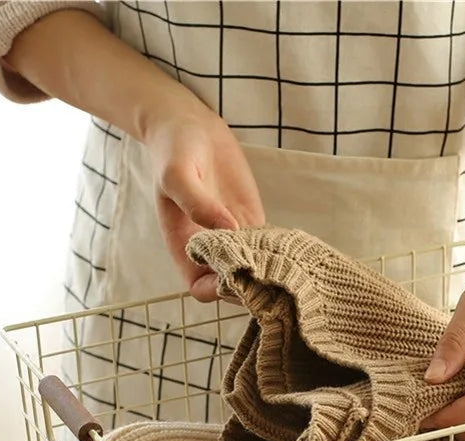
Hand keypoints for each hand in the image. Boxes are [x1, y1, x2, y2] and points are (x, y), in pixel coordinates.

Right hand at [145, 110, 265, 300]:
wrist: (190, 126)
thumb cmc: (174, 151)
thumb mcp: (178, 175)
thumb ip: (197, 203)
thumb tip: (229, 230)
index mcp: (184, 246)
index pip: (200, 287)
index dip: (216, 290)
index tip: (235, 274)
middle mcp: (210, 249)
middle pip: (232, 286)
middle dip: (249, 284)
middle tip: (269, 269)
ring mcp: (234, 237)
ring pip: (254, 270)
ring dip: (268, 270)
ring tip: (284, 261)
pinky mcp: (253, 222)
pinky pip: (268, 246)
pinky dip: (279, 250)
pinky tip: (290, 245)